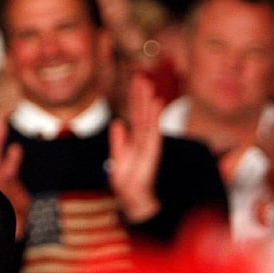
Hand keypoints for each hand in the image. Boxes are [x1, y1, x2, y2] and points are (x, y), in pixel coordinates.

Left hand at [109, 74, 163, 222]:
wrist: (134, 196)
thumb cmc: (128, 178)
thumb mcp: (118, 156)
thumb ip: (118, 140)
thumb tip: (117, 123)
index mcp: (135, 138)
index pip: (135, 114)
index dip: (135, 98)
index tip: (135, 82)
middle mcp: (144, 137)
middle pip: (141, 112)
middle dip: (140, 95)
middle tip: (140, 76)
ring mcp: (149, 142)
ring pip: (147, 117)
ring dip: (147, 100)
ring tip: (147, 83)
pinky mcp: (152, 149)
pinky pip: (152, 129)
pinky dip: (154, 116)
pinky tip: (156, 103)